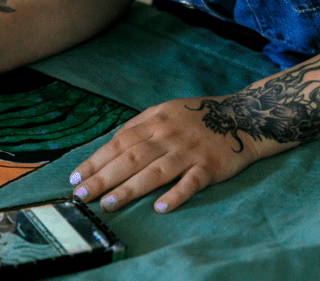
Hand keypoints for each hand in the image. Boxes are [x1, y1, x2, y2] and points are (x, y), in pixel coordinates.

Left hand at [68, 96, 266, 213]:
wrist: (243, 116)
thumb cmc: (198, 116)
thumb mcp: (165, 110)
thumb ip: (139, 125)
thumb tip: (110, 143)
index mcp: (155, 121)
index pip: (118, 142)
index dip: (96, 160)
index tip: (77, 178)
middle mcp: (169, 136)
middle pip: (131, 158)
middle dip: (103, 178)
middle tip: (82, 195)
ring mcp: (189, 152)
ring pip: (155, 172)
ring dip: (130, 189)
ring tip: (108, 204)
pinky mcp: (210, 167)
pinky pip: (191, 182)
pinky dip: (176, 195)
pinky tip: (160, 208)